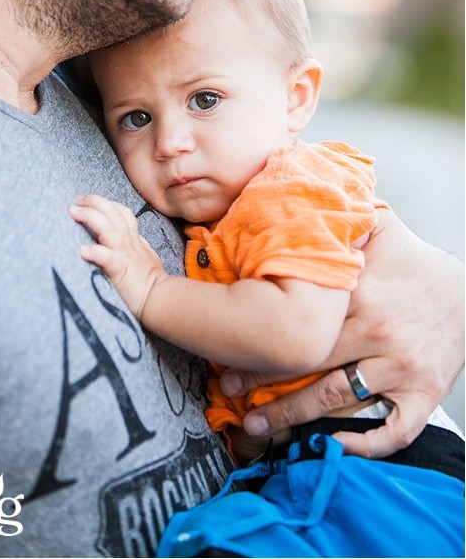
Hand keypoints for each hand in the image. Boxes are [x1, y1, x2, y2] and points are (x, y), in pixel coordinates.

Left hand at [69, 194, 167, 319]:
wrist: (162, 300)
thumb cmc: (151, 282)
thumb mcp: (144, 256)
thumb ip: (133, 245)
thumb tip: (121, 238)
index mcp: (133, 240)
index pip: (122, 213)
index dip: (107, 203)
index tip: (90, 200)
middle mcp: (128, 243)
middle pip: (113, 213)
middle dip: (95, 202)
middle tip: (77, 200)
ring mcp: (124, 256)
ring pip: (109, 229)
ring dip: (91, 217)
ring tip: (74, 211)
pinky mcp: (120, 271)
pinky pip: (108, 259)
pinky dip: (96, 252)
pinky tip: (83, 250)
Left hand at [220, 210, 463, 458]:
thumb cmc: (416, 264)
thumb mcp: (381, 229)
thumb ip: (339, 218)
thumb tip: (294, 199)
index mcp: (361, 293)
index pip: (298, 318)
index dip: (258, 335)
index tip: (224, 345)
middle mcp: (378, 333)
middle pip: (308, 362)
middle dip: (262, 379)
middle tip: (226, 388)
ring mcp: (401, 368)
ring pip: (336, 398)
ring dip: (293, 417)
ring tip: (255, 426)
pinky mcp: (423, 393)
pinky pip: (394, 430)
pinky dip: (365, 445)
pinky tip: (332, 447)